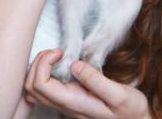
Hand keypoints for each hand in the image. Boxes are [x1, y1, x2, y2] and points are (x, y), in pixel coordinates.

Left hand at [25, 49, 150, 118]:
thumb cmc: (131, 110)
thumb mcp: (119, 94)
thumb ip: (96, 80)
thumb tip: (74, 65)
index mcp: (74, 103)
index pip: (41, 85)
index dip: (44, 63)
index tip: (62, 51)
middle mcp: (64, 106)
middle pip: (31, 87)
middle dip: (38, 63)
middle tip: (58, 51)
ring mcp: (64, 105)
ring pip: (33, 90)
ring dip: (39, 69)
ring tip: (58, 57)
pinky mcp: (68, 101)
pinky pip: (43, 90)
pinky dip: (44, 74)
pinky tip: (60, 65)